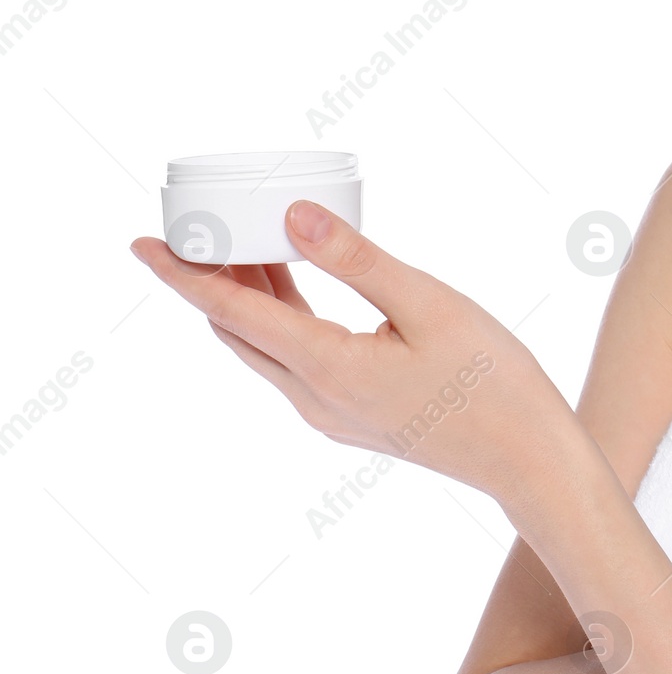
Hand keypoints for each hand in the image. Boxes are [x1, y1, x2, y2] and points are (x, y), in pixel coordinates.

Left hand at [129, 201, 561, 498]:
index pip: (231, 311)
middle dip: (209, 278)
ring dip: (250, 296)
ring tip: (248, 241)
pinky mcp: (353, 416)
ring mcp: (331, 413)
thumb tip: (294, 216)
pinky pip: (296, 359)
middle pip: (238, 330)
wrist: (528, 457)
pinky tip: (301, 287)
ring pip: (266, 346)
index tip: (142, 243)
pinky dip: (283, 317)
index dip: (182, 274)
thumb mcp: (428, 303)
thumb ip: (357, 259)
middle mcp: (314, 398)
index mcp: (327, 368)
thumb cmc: (491, 379)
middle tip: (198, 226)